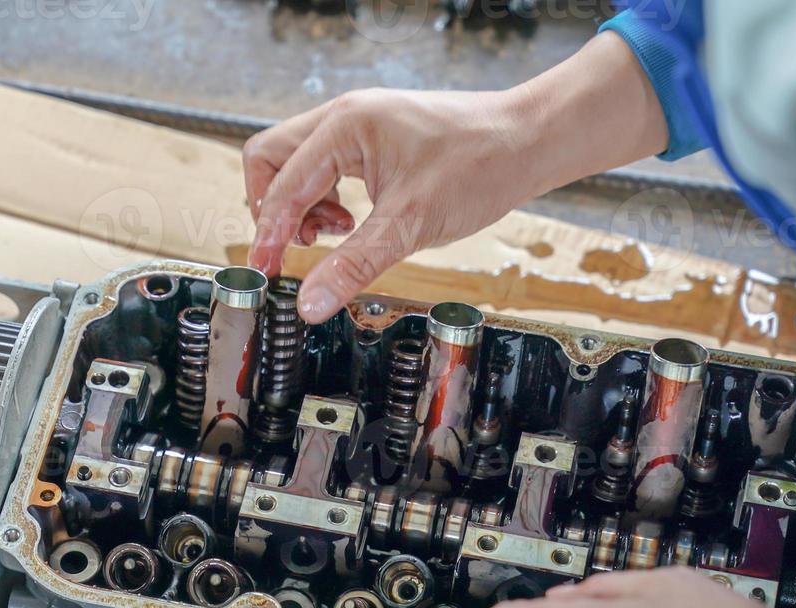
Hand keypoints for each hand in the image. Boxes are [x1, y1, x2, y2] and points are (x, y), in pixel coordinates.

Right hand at [244, 87, 535, 322]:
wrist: (528, 141)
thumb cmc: (480, 166)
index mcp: (345, 126)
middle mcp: (343, 117)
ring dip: (302, 206)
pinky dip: (325, 199)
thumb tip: (309, 302)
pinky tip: (354, 223)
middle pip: (270, 160)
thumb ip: (352, 265)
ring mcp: (356, 125)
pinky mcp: (371, 139)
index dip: (269, 233)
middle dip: (275, 209)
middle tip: (301, 247)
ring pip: (294, 165)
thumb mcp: (410, 225)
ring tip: (338, 234)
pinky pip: (322, 168)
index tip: (267, 271)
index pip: (281, 183)